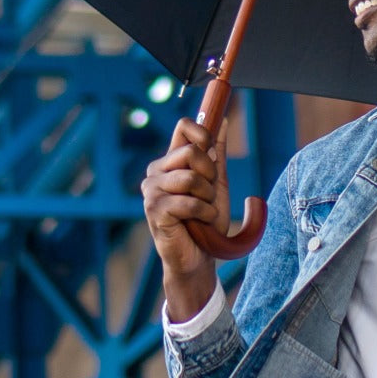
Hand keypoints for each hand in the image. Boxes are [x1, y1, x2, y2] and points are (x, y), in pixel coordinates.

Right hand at [142, 116, 229, 320]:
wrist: (200, 256)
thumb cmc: (207, 219)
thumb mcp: (216, 181)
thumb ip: (217, 153)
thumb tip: (224, 121)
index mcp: (171, 160)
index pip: (183, 126)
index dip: (203, 133)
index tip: (212, 152)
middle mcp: (157, 171)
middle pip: (191, 151)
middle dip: (210, 174)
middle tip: (208, 194)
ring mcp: (152, 190)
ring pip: (191, 177)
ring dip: (208, 197)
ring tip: (204, 210)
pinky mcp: (153, 210)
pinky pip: (188, 202)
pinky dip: (204, 212)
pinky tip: (201, 221)